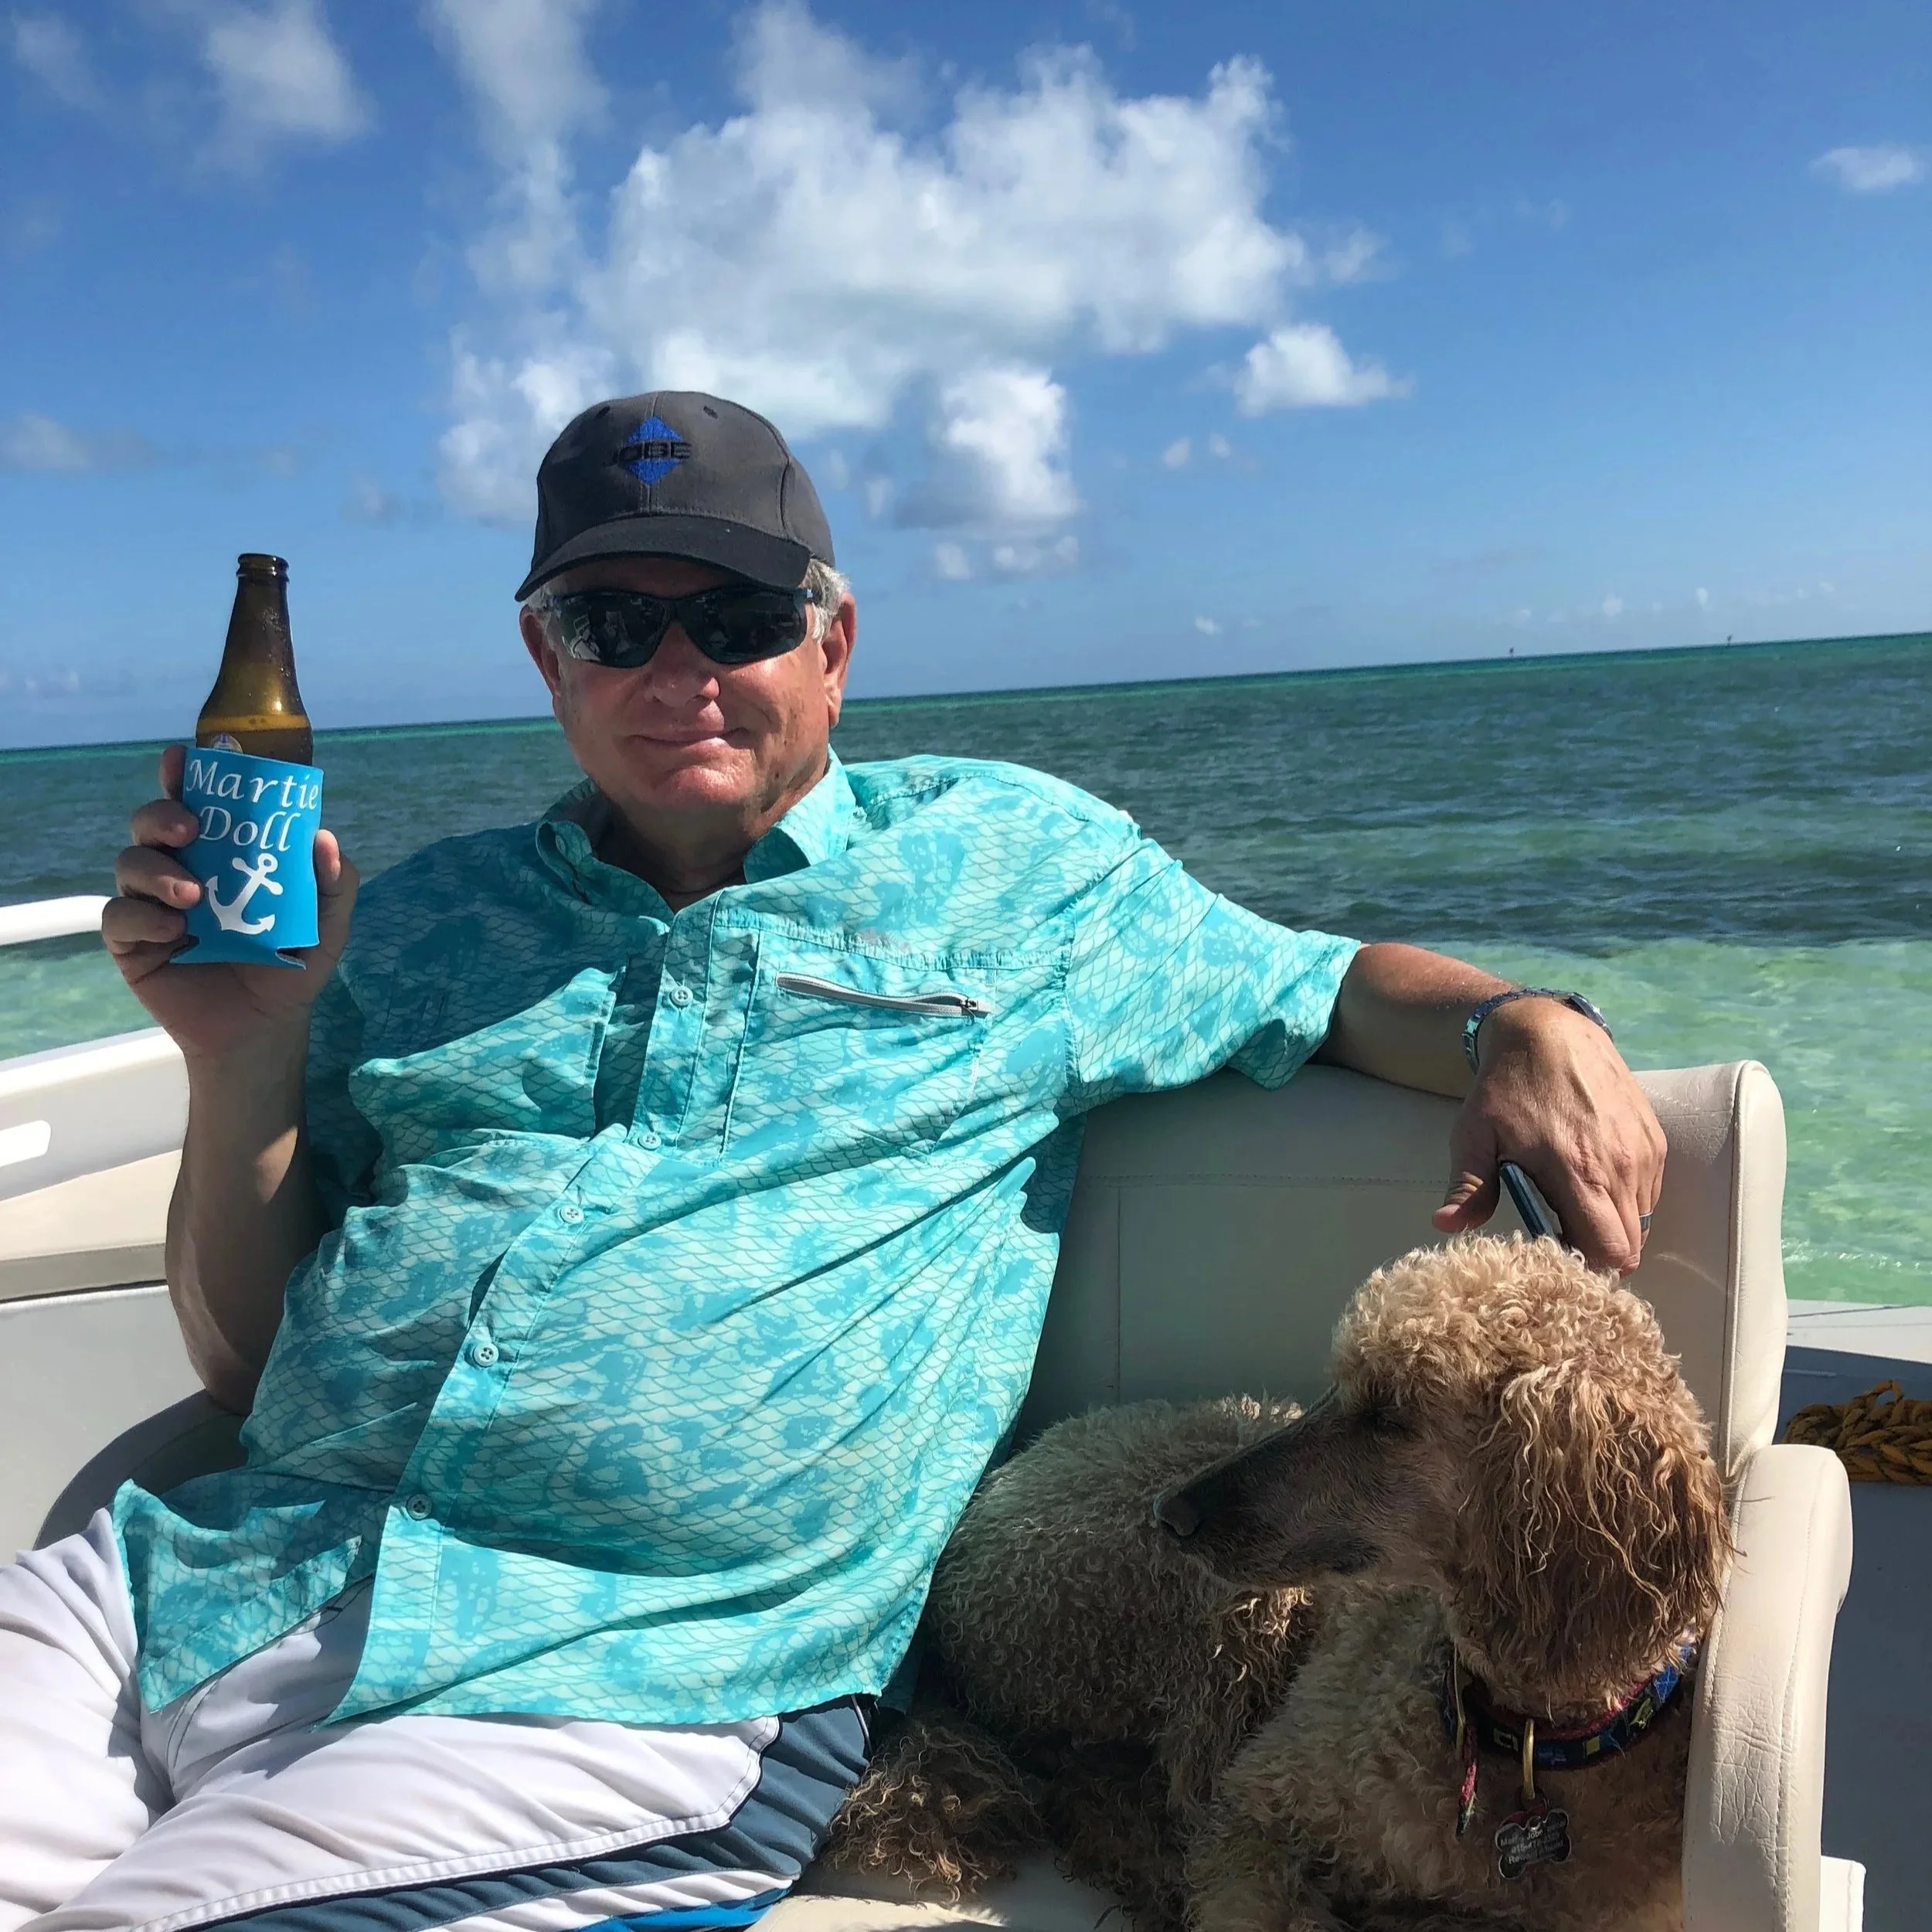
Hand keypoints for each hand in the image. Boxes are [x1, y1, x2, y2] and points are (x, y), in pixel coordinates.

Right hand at [101, 744, 357, 1063]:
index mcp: (220, 855)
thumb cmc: (291, 966)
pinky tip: (176, 931)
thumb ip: (332, 882)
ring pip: (129, 862)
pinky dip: (143, 917)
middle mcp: (179, 869)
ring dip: (156, 870)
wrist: (265, 1028)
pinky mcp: (131, 944)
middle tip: (190, 828)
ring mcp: (151, 905)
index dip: (183, 776)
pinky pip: (118, 917)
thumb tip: (323, 837)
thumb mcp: (327, 924)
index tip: (183, 759)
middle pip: (151, 822)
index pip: (195, 803)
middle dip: (163, 814)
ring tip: (191, 895)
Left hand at [1431, 998, 1666, 1273]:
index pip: (1609, 1251)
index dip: (1588, 1268)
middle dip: (1602, 1255)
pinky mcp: (1654, 1138)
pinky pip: (1651, 1192)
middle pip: (1631, 1245)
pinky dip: (1629, 1201)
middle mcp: (1621, 1166)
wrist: (1547, 1031)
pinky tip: (1595, 1184)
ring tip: (1577, 1209)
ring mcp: (1643, 1152)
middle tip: (1566, 1240)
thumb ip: (1467, 1186)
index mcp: (1578, 1172)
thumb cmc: (1505, 1087)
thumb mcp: (1474, 1135)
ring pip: (1644, 1221)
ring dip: (1616, 1227)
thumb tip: (1446, 1226)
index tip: (1559, 1260)